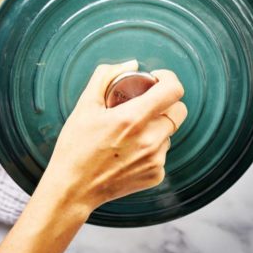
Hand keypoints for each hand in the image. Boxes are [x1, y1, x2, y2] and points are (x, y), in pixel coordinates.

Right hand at [39, 60, 186, 212]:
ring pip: (168, 133)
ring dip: (154, 128)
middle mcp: (150, 139)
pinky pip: (162, 153)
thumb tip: (131, 63)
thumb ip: (105, 77)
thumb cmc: (75, 146)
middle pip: (178, 111)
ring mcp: (156, 159)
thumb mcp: (84, 107)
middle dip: (165, 104)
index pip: (173, 90)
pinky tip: (126, 153)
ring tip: (126, 135)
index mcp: (132, 118)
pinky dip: (149, 149)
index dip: (168, 79)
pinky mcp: (156, 175)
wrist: (73, 188)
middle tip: (142, 106)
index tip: (156, 79)